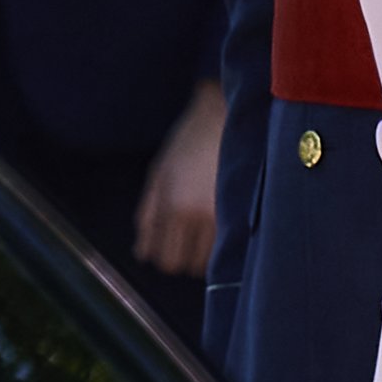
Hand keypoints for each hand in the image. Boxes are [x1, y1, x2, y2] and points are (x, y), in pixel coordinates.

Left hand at [134, 80, 225, 279]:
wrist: (224, 115)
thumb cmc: (187, 141)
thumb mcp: (159, 172)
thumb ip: (147, 213)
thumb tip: (140, 251)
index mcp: (171, 204)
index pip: (162, 257)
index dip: (159, 255)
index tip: (161, 245)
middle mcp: (196, 214)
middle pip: (182, 265)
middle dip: (177, 256)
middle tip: (179, 238)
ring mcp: (221, 213)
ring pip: (205, 261)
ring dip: (198, 253)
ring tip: (198, 230)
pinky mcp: (240, 209)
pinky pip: (226, 247)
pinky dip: (217, 245)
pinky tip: (214, 226)